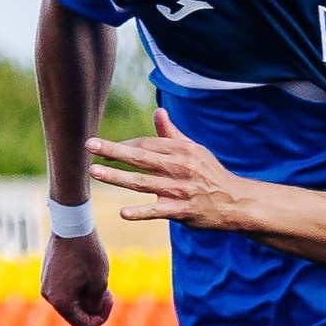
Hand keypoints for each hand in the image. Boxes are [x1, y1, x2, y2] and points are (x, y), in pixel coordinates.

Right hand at [40, 232, 113, 325]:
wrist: (71, 226)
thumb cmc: (87, 254)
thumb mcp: (99, 283)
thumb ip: (95, 304)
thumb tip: (91, 312)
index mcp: (62, 302)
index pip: (82, 324)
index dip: (100, 319)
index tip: (110, 302)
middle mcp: (49, 296)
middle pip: (74, 313)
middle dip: (92, 308)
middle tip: (108, 293)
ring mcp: (45, 284)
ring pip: (68, 301)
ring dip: (84, 297)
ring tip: (99, 282)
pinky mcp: (46, 273)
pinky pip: (62, 288)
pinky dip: (75, 288)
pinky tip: (87, 273)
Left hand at [88, 108, 261, 231]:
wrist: (236, 201)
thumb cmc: (209, 173)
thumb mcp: (194, 150)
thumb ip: (172, 134)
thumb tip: (158, 112)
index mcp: (181, 150)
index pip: (146, 144)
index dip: (123, 146)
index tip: (101, 148)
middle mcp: (180, 167)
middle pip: (141, 157)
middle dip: (113, 151)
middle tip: (89, 145)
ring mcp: (180, 189)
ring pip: (143, 182)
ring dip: (118, 177)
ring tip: (95, 172)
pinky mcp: (182, 211)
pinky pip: (158, 211)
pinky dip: (141, 212)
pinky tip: (123, 213)